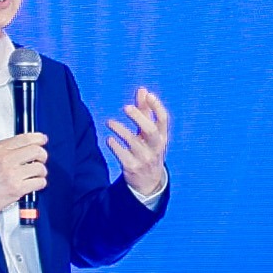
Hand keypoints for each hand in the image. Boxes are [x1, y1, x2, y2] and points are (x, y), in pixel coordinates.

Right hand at [0, 128, 51, 219]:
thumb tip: (25, 144)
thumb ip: (7, 149)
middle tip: (41, 160)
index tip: (43, 140)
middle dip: (42, 156)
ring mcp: (13, 174)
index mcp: (0, 149)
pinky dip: (39, 183)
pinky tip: (33, 184)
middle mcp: (7, 159)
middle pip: (37, 151)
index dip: (38, 138)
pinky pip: (39, 182)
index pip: (26, 138)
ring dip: (41, 172)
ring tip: (35, 175)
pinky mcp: (17, 188)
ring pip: (40, 168)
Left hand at [105, 88, 170, 207]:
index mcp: (162, 136)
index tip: (149, 95)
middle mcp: (155, 147)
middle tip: (126, 107)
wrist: (149, 182)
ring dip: (119, 129)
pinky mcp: (132, 167)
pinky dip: (114, 145)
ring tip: (109, 122)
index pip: (163, 120)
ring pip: (132, 141)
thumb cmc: (149, 149)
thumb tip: (143, 89)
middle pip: (150, 130)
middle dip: (138, 117)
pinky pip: (121, 154)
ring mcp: (144, 158)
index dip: (157, 107)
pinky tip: (109, 139)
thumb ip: (146, 111)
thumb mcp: (150, 133)